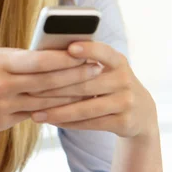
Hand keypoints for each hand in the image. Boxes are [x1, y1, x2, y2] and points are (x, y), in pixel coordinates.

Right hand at [0, 46, 93, 139]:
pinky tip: (69, 106)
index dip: (66, 57)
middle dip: (77, 75)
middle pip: (48, 81)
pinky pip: (34, 114)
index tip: (87, 50)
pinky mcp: (3, 122)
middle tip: (99, 69)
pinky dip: (53, 109)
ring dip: (71, 95)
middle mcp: (2, 85)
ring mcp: (3, 106)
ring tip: (92, 88)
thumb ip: (11, 57)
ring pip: (46, 100)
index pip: (39, 59)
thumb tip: (42, 55)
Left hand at [31, 41, 157, 138]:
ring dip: (58, 112)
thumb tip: (45, 57)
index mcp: (118, 61)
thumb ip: (84, 63)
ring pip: (86, 108)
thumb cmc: (110, 83)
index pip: (103, 52)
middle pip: (86, 84)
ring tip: (35, 114)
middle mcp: (125, 79)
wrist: (141, 111)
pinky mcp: (124, 122)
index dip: (88, 50)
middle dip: (55, 88)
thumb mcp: (107, 69)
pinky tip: (52, 121)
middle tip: (30, 91)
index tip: (70, 48)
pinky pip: (91, 123)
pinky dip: (69, 123)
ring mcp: (126, 102)